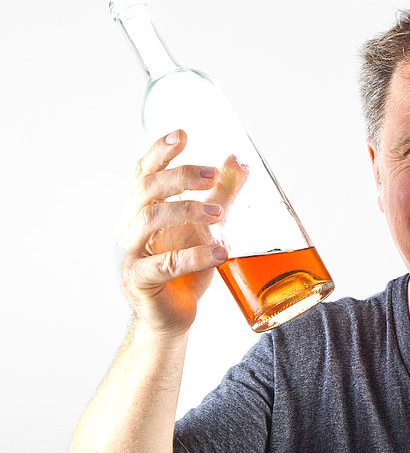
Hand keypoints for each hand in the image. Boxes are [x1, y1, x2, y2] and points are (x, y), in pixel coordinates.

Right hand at [117, 129, 247, 335]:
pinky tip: (220, 251)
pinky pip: (163, 264)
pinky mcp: (138, 282)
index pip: (144, 172)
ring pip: (148, 219)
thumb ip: (220, 194)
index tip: (182, 134)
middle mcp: (129, 227)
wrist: (171, 317)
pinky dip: (195, 255)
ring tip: (220, 214)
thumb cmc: (184, 269)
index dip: (159, 151)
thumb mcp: (206, 226)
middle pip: (146, 189)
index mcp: (142, 209)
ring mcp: (129, 254)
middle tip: (212, 174)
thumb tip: (237, 161)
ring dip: (186, 210)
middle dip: (180, 176)